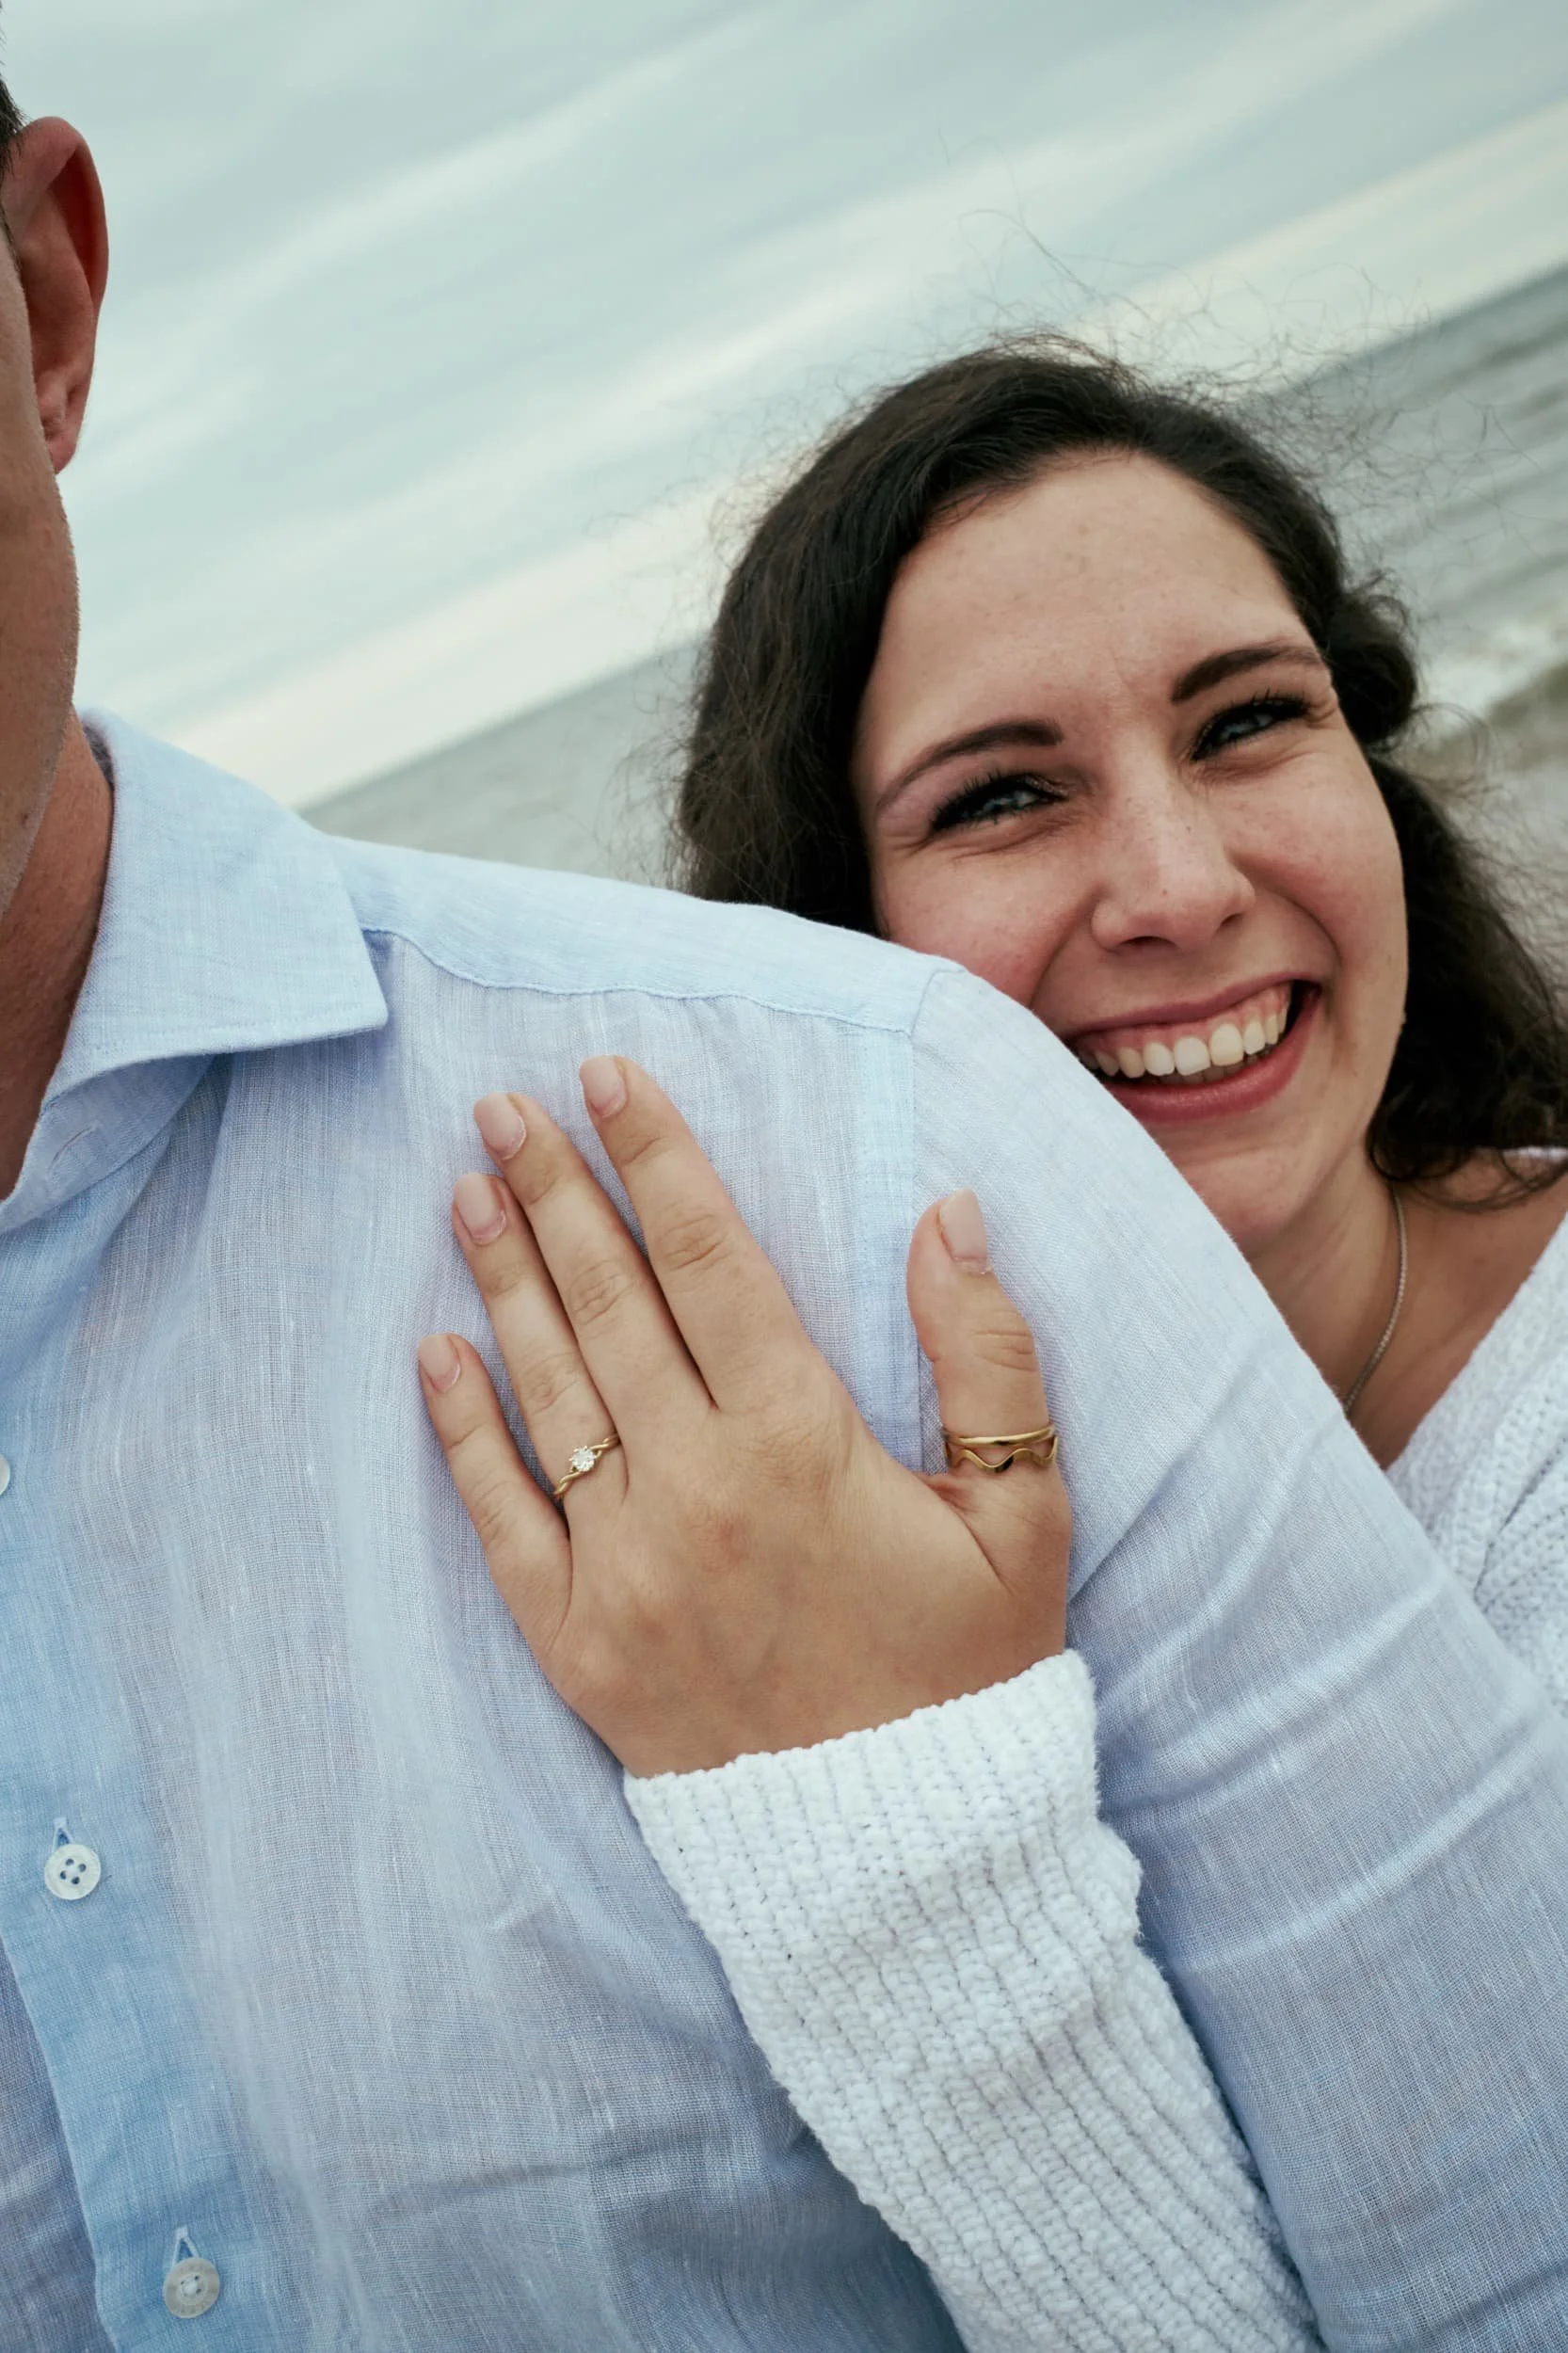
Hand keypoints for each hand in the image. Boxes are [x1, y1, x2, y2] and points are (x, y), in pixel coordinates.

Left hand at [419, 1057, 1070, 1775]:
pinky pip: (499, 1516)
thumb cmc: (970, 1669)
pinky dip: (461, 1430)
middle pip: (611, 1300)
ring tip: (467, 1188)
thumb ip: (989, 1356)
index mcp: (802, 1443)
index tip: (606, 1077)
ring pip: (549, 1387)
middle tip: (503, 1105)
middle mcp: (696, 1487)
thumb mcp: (1025, 1513)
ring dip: (503, 1277)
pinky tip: (435, 1351)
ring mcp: (623, 1565)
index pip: (709, 1259)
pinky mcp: (576, 1640)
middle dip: (555, 1189)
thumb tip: (947, 1213)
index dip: (655, 1157)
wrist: (902, 1857)